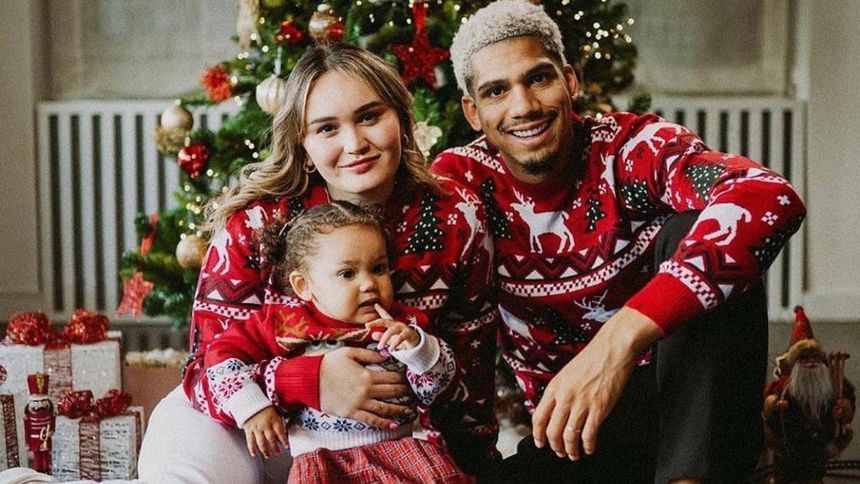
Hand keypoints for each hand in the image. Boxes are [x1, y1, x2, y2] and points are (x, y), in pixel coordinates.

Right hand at [243, 406, 286, 458]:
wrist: (250, 402)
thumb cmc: (264, 408)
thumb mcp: (275, 412)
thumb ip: (279, 422)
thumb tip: (284, 433)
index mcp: (273, 420)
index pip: (280, 432)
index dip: (284, 440)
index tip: (287, 446)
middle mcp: (265, 425)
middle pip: (271, 439)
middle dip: (275, 448)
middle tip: (278, 453)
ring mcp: (256, 428)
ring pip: (261, 442)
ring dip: (265, 450)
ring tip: (268, 455)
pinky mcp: (248, 430)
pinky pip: (250, 441)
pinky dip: (252, 448)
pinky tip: (254, 454)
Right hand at [319, 346, 410, 429]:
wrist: (310, 380)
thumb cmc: (329, 363)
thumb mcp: (349, 352)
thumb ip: (370, 354)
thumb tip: (386, 354)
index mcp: (367, 375)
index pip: (392, 377)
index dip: (402, 377)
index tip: (407, 378)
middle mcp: (366, 391)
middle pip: (391, 392)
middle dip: (403, 392)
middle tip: (411, 393)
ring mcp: (359, 404)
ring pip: (385, 408)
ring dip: (399, 410)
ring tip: (409, 410)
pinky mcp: (351, 414)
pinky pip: (371, 420)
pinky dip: (383, 423)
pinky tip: (393, 425)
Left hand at [367, 304, 418, 350]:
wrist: (415, 343)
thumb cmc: (401, 339)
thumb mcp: (390, 338)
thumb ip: (381, 336)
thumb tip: (373, 334)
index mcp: (392, 324)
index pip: (385, 315)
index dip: (380, 309)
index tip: (375, 304)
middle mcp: (396, 324)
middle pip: (385, 321)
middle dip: (376, 322)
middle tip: (367, 326)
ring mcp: (402, 328)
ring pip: (391, 331)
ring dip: (384, 339)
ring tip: (379, 347)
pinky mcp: (407, 334)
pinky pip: (400, 338)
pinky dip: (394, 344)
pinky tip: (391, 349)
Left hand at [531, 306, 659, 460]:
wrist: (611, 350)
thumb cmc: (591, 358)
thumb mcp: (566, 373)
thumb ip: (559, 392)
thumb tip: (555, 411)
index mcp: (554, 387)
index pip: (538, 418)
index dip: (538, 435)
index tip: (540, 443)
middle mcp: (565, 397)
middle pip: (552, 431)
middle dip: (555, 447)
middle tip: (559, 452)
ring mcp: (581, 404)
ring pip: (569, 437)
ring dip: (570, 450)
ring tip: (574, 454)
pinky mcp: (599, 409)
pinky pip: (589, 435)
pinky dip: (588, 446)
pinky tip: (589, 448)